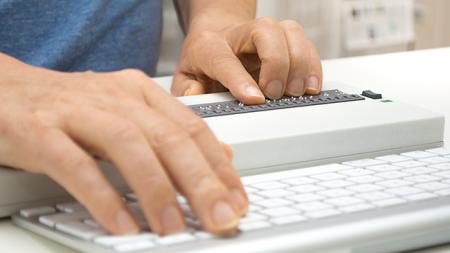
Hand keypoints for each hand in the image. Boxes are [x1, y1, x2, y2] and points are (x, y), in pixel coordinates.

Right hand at [0, 55, 247, 234]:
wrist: (7, 90)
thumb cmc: (71, 108)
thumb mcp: (128, 113)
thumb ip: (171, 133)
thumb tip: (220, 155)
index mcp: (139, 92)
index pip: (192, 128)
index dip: (219, 166)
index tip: (237, 199)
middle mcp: (115, 97)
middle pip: (169, 137)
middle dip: (201, 181)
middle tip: (221, 216)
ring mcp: (77, 112)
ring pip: (129, 146)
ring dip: (157, 190)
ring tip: (174, 227)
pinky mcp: (41, 131)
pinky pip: (77, 165)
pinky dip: (103, 197)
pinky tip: (123, 225)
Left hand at [171, 17, 322, 103]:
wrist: (217, 37)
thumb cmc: (203, 61)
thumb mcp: (185, 78)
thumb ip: (186, 90)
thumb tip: (197, 94)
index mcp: (210, 45)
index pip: (224, 59)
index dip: (239, 80)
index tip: (254, 99)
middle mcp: (240, 34)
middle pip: (265, 31)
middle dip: (276, 63)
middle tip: (275, 93)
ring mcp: (265, 33)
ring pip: (290, 32)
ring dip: (299, 63)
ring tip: (296, 92)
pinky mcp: (285, 39)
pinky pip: (306, 43)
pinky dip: (313, 65)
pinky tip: (310, 86)